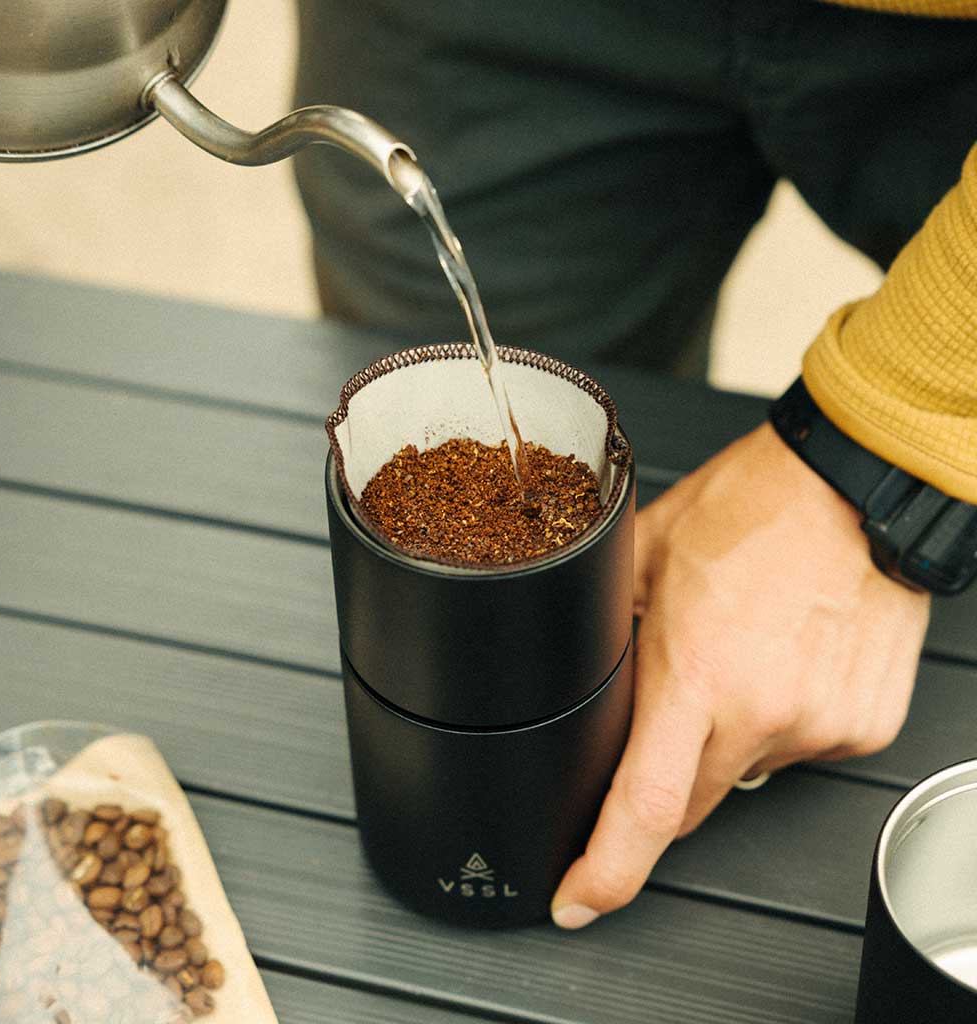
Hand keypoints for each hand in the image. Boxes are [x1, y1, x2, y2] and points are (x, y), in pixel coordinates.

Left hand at [551, 422, 929, 929]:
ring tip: (733, 658)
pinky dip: (777, 722)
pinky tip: (778, 661)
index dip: (604, 870)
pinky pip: (798, 749)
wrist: (850, 488)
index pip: (644, 806)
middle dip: (658, 786)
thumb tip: (584, 672)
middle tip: (664, 714)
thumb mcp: (643, 558)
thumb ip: (610, 628)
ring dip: (725, 738)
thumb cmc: (748, 508)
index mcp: (697, 674)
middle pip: (688, 805)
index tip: (576, 900)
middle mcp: (764, 712)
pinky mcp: (864, 726)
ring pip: (744, 774)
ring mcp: (822, 725)